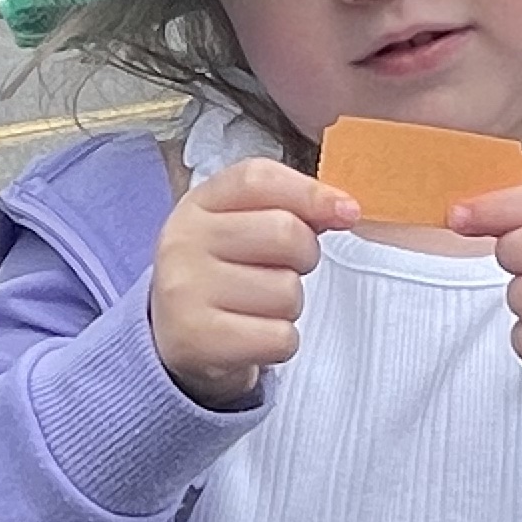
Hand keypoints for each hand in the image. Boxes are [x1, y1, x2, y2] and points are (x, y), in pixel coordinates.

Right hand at [150, 156, 353, 407]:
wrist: (175, 342)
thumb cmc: (224, 276)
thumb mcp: (242, 229)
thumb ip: (292, 209)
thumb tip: (345, 210)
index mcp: (196, 206)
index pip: (258, 179)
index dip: (310, 192)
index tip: (346, 212)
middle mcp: (183, 243)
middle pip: (284, 232)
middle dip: (305, 256)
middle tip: (283, 271)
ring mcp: (186, 292)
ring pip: (287, 291)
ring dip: (289, 306)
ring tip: (259, 308)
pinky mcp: (199, 341)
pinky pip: (280, 337)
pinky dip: (281, 342)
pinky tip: (254, 337)